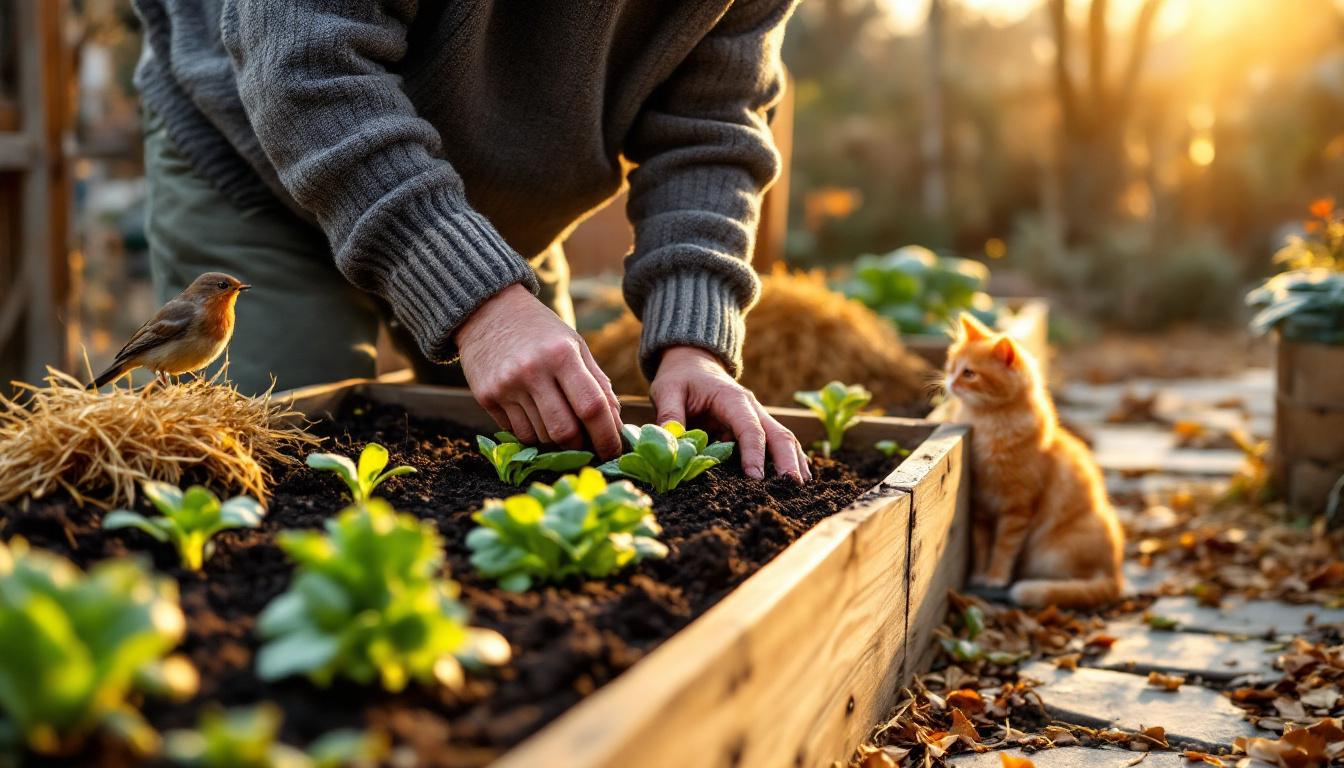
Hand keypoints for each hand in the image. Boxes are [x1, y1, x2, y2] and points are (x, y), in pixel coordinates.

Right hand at [456, 284, 622, 457]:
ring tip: (558, 422)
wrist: (488, 312)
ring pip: (540, 437)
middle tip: (587, 446)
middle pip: (565, 431)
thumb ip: (597, 382)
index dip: (607, 436)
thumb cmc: (540, 330)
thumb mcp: (575, 345)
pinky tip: (534, 414)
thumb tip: (615, 424)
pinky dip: (533, 433)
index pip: (591, 407)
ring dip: (555, 440)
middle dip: (581, 446)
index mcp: (562, 354)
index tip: (614, 451)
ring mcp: (506, 386)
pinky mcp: (486, 397)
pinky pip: (517, 432)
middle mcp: (532, 371)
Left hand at [649, 346, 810, 482]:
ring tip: (800, 489)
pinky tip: (798, 479)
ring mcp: (758, 417)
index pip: (750, 428)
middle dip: (788, 461)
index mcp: (733, 399)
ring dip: (794, 462)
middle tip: (792, 487)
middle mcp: (753, 408)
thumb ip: (669, 415)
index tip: (755, 478)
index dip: (754, 453)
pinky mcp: (756, 427)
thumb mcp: (668, 391)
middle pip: (779, 435)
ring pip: (784, 439)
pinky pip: (777, 444)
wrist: (693, 364)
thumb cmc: (681, 378)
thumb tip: (670, 442)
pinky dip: (789, 459)